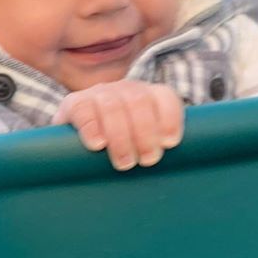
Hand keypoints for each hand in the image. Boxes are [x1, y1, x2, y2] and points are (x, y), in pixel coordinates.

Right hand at [54, 80, 184, 170]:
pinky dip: (91, 127)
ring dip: (121, 136)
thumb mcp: (142, 147)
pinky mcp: (74, 103)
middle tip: (148, 160)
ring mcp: (99, 94)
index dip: (170, 118)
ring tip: (125, 162)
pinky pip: (83, 108)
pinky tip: (98, 145)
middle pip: (139, 101)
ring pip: (113, 106)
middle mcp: (125, 89)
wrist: (75, 146)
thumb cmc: (119, 151)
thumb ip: (159, 148)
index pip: (164, 97)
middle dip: (146, 133)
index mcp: (147, 96)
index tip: (170, 143)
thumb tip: (182, 167)